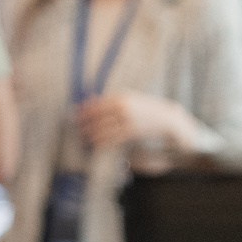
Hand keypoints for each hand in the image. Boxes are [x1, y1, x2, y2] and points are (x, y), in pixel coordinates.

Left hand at [75, 91, 193, 150]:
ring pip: (103, 129)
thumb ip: (112, 101)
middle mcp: (122, 107)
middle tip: (76, 130)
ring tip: (83, 139)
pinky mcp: (131, 131)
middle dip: (85, 124)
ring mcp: (127, 119)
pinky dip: (102, 142)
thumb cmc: (146, 109)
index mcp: (121, 97)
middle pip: (97, 117)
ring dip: (91, 135)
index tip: (74, 115)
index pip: (96, 104)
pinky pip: (112, 138)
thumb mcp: (130, 99)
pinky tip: (96, 145)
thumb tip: (91, 101)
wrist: (167, 118)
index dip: (83, 111)